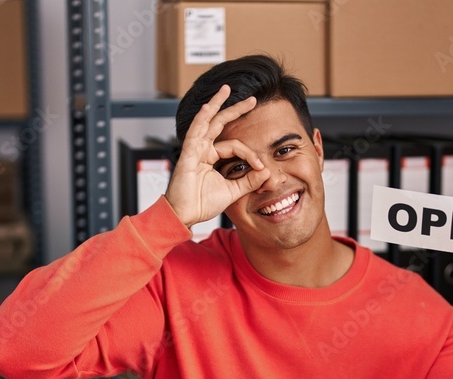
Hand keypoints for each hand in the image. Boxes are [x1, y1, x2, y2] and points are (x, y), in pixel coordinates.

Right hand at [165, 85, 271, 227]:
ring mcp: (194, 150)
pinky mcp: (188, 155)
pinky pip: (195, 132)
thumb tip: (267, 171)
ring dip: (217, 104)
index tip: (261, 167)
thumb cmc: (202, 204)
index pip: (235, 146)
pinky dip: (201, 119)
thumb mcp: (232, 191)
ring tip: (227, 89)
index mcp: (211, 157)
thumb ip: (248, 181)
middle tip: (252, 99)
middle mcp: (202, 149)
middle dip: (235, 110)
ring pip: (207, 121)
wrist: (185, 215)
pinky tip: (209, 107)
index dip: (250, 155)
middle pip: (220, 123)